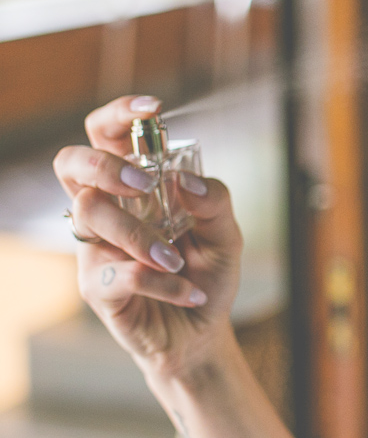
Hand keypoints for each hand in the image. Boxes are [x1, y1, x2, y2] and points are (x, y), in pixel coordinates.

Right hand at [53, 95, 243, 377]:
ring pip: (91, 214)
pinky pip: (121, 272)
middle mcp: (106, 209)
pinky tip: (190, 294)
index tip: (153, 108)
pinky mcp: (96, 286)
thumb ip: (215, 200)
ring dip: (142, 235)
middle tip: (146, 185)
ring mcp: (94, 246)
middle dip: (105, 165)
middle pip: (71, 163)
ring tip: (179, 261)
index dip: (120, 113)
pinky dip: (163, 283)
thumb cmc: (207, 272)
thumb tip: (186, 178)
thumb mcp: (226, 233)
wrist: (203, 330)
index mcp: (133, 186)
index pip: (107, 135)